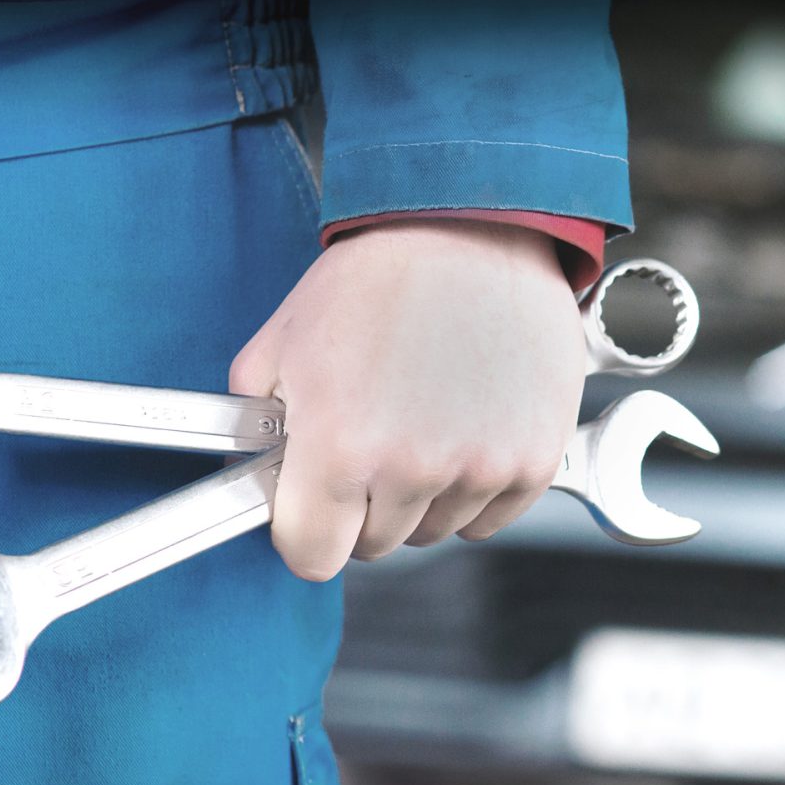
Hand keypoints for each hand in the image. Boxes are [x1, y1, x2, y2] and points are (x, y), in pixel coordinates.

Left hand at [229, 220, 585, 581]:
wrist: (473, 228)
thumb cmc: (379, 278)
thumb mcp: (282, 340)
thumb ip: (255, 422)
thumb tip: (253, 473)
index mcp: (340, 446)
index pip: (312, 557)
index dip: (305, 533)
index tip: (312, 512)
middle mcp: (412, 468)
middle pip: (373, 546)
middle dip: (361, 507)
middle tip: (369, 442)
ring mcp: (480, 468)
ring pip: (432, 531)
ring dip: (418, 497)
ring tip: (420, 420)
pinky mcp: (532, 461)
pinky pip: (487, 519)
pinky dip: (471, 489)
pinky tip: (462, 429)